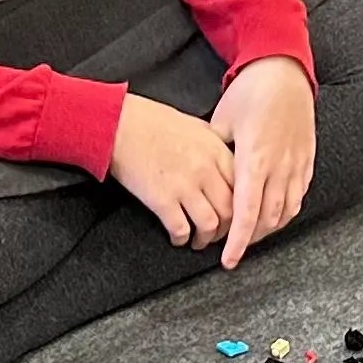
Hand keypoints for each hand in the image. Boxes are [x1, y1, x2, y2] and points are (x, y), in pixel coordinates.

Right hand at [108, 93, 236, 249]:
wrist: (118, 123)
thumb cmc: (151, 121)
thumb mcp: (195, 126)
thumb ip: (214, 147)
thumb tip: (224, 165)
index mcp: (216, 150)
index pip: (244, 187)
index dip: (243, 207)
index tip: (238, 216)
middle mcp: (205, 169)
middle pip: (231, 210)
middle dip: (228, 229)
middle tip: (219, 234)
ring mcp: (184, 185)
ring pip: (210, 225)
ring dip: (206, 238)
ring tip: (199, 241)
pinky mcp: (161, 199)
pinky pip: (181, 229)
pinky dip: (181, 238)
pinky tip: (177, 238)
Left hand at [204, 58, 317, 269]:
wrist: (285, 70)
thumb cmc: (250, 91)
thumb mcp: (222, 120)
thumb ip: (215, 153)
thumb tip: (203, 175)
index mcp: (254, 160)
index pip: (245, 213)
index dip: (237, 242)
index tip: (227, 261)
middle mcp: (279, 167)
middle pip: (266, 220)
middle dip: (248, 238)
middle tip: (229, 245)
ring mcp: (297, 164)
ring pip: (286, 212)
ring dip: (267, 228)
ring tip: (249, 233)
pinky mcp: (308, 160)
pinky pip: (299, 196)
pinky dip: (285, 212)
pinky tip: (272, 214)